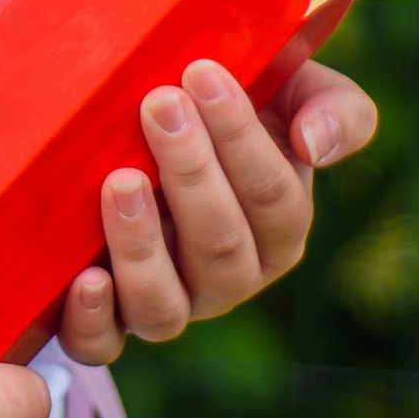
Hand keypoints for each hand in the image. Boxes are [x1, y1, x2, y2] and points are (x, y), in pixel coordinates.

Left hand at [57, 21, 379, 363]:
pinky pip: (104, 344)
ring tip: (120, 181)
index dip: (240, 137)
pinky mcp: (112, 321)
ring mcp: (172, 303)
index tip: (201, 73)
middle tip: (158, 103)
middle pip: (220, 245)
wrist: (150, 123)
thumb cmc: (233, 102)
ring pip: (165, 305)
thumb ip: (333, 109)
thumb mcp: (293, 91)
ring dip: (142, 245)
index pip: (272, 195)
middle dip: (190, 171)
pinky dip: (94, 321)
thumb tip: (314, 143)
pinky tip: (85, 279)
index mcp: (280, 230)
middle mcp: (230, 278)